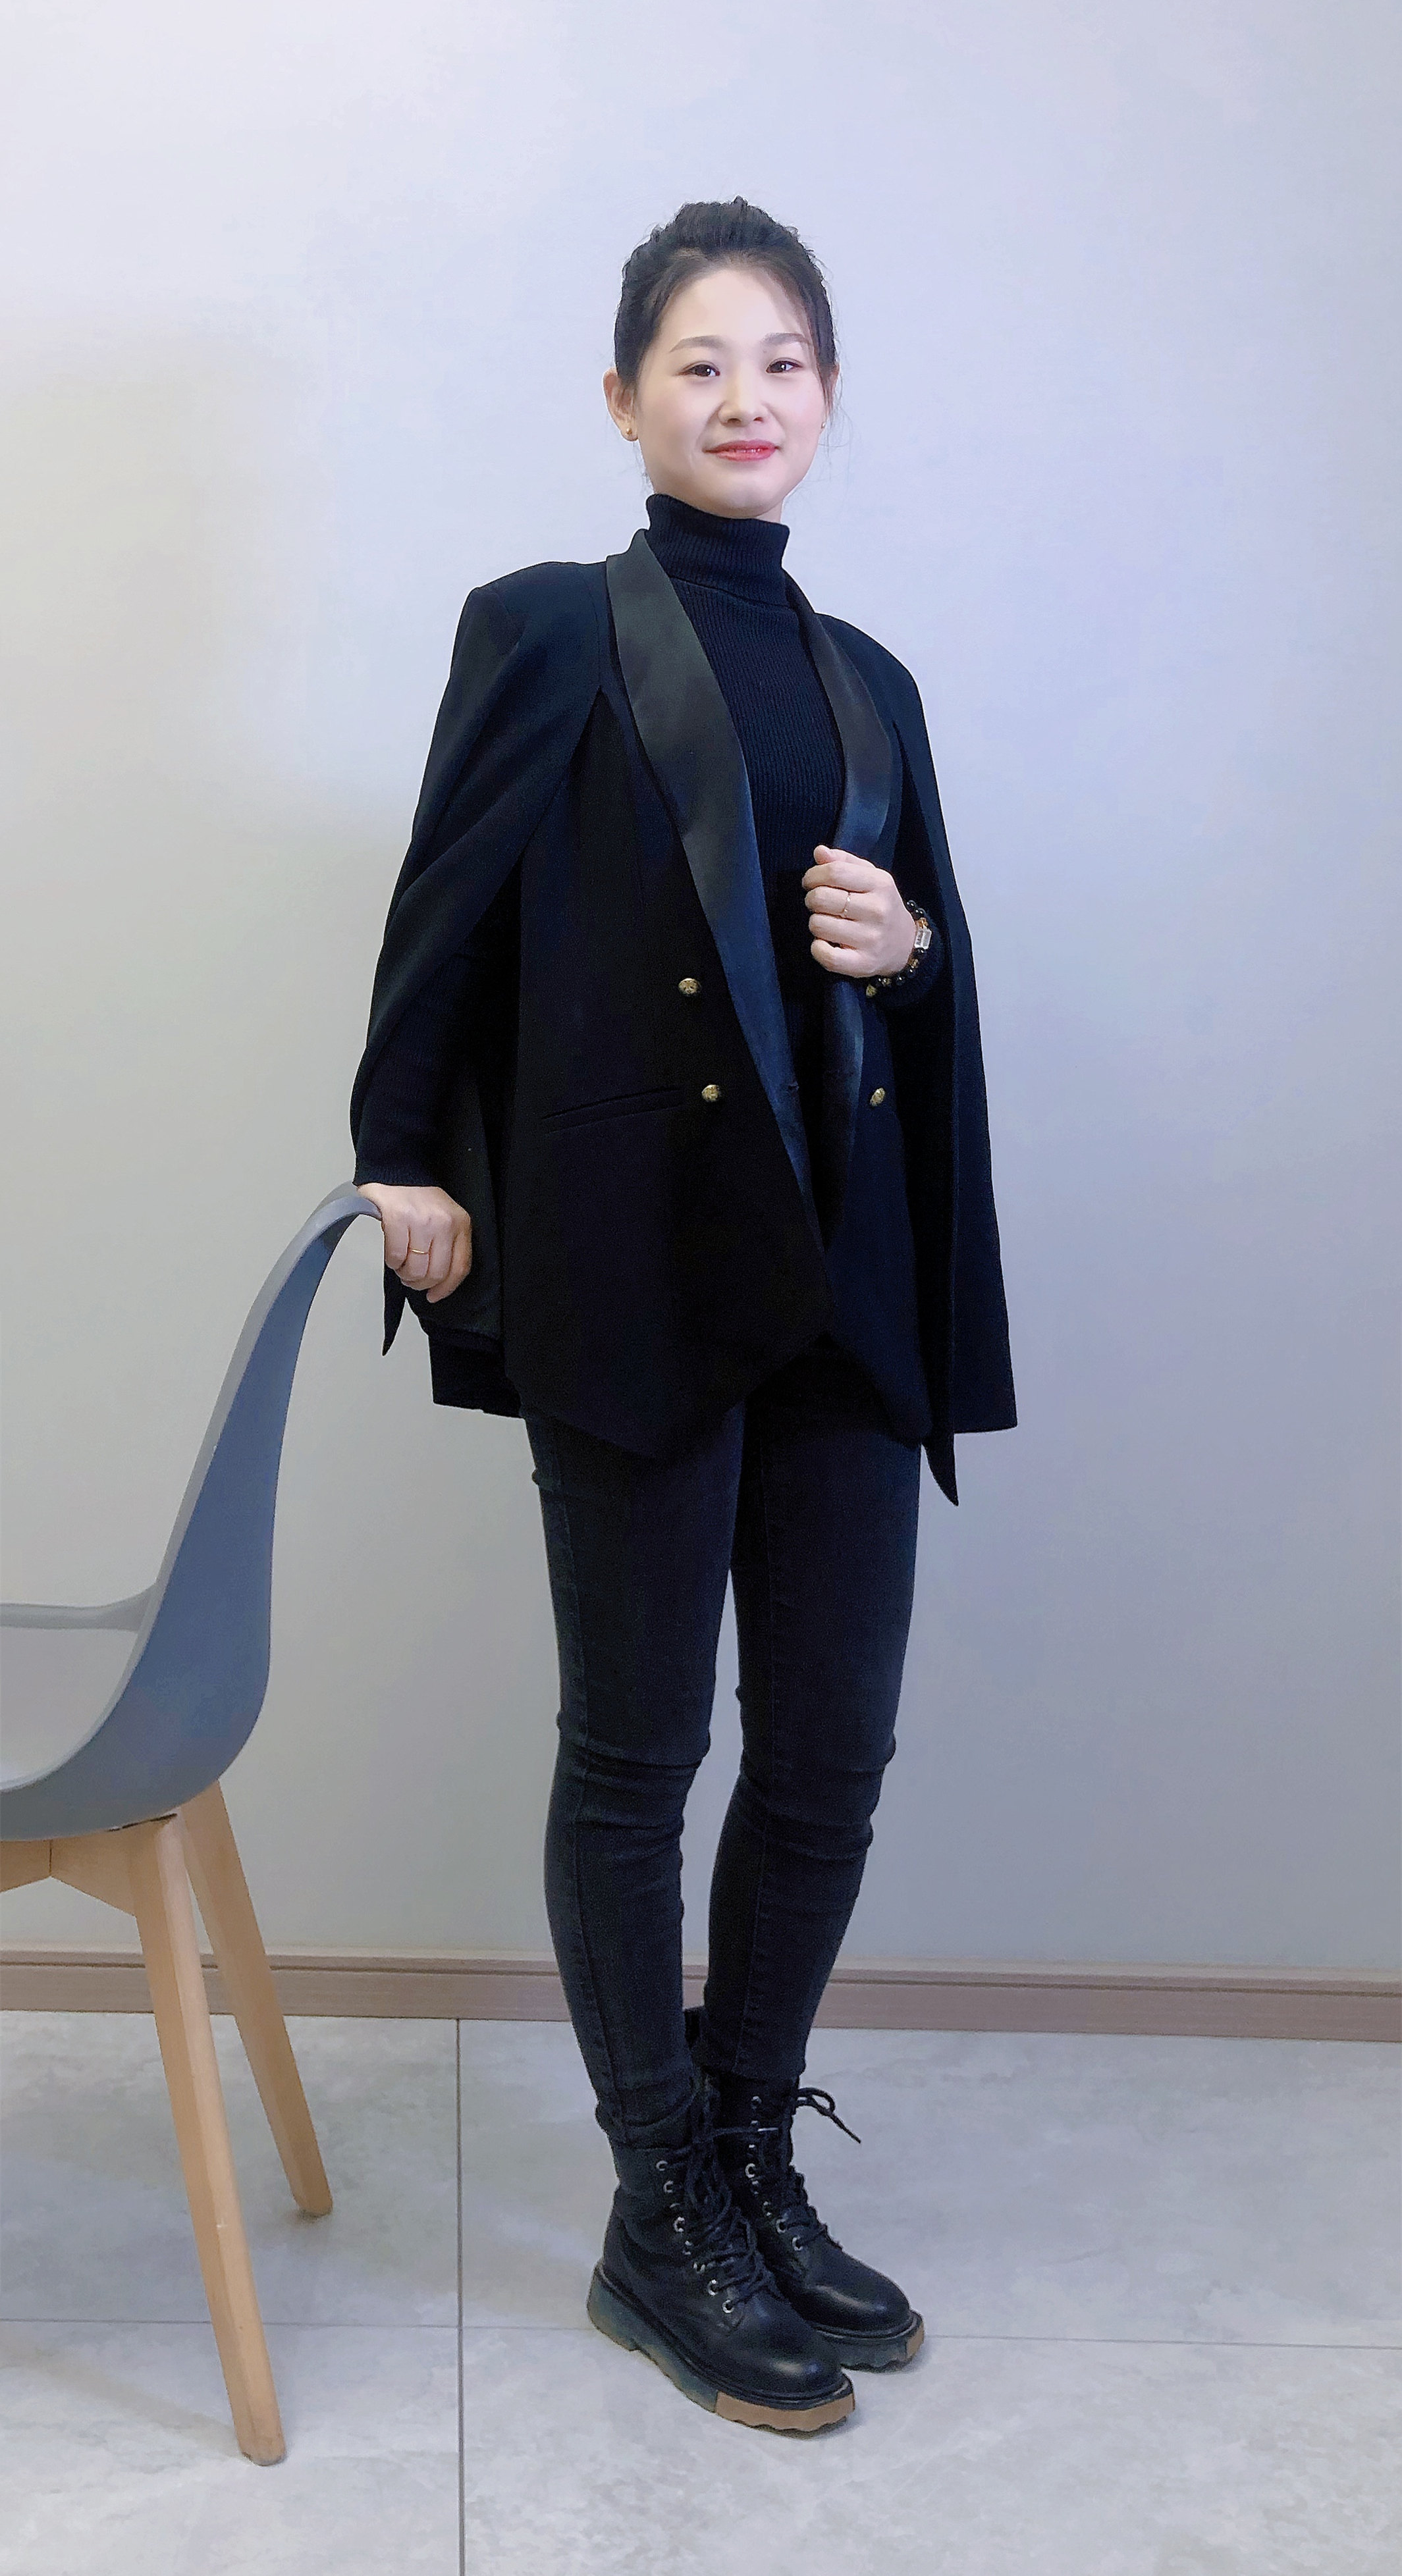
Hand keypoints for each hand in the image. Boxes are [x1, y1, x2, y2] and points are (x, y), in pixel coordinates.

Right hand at [358, 1183, 471, 1303]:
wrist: (398, 1172)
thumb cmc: (420, 1199)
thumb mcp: (445, 1220)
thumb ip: (447, 1246)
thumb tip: (438, 1282)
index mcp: (460, 1225)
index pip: (459, 1268)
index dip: (445, 1288)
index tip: (434, 1295)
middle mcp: (444, 1223)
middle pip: (436, 1273)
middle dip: (420, 1283)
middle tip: (411, 1278)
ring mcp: (421, 1221)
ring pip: (415, 1269)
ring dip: (405, 1274)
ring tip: (401, 1265)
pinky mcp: (398, 1218)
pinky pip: (396, 1257)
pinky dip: (393, 1262)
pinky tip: (393, 1254)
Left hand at [802, 848, 918, 979]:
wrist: (904, 945)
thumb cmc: (879, 906)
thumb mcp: (870, 877)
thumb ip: (844, 862)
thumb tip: (819, 852)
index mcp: (880, 884)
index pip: (834, 872)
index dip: (813, 875)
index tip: (810, 881)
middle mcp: (877, 910)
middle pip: (821, 898)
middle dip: (812, 898)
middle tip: (818, 903)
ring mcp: (870, 939)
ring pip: (818, 925)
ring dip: (816, 922)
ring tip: (828, 922)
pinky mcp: (862, 963)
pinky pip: (825, 955)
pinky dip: (817, 948)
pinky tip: (824, 942)